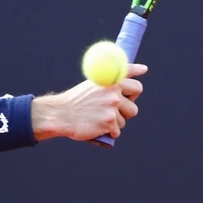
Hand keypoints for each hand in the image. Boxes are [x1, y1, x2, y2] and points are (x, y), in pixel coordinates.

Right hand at [32, 63, 147, 141]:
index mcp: (109, 81)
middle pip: (134, 106)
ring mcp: (112, 107)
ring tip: (98, 117)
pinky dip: (108, 131)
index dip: (135, 80)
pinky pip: (117, 131)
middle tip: (112, 110)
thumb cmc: (77, 100)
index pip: (133, 81)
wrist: (61, 114)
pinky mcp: (109, 122)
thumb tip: (140, 71)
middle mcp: (113, 92)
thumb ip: (112, 80)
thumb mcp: (93, 84)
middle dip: (126, 110)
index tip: (141, 73)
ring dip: (114, 122)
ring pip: (124, 120)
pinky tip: (96, 126)